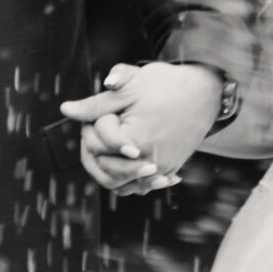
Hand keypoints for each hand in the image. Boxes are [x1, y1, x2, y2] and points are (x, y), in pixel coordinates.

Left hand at [61, 62, 221, 197]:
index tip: (103, 111)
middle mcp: (148, 161)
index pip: (96, 143)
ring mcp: (160, 169)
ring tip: (106, 148)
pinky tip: (124, 160)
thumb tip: (66, 110)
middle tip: (98, 128)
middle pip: (104, 168)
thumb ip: (95, 104)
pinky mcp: (169, 170)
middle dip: (96, 149)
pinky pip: (140, 185)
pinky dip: (129, 177)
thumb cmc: (167, 85)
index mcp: (135, 140)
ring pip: (121, 183)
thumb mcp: (129, 88)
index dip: (91, 125)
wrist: (206, 92)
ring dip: (108, 168)